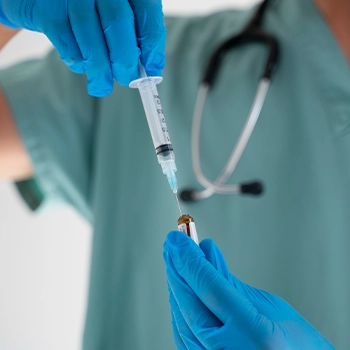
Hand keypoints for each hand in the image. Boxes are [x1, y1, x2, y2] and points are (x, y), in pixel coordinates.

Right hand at [0, 0, 164, 95]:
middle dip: (124, 61)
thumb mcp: (119, 10)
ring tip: (102, 86)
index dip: (151, 45)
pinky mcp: (48, 8)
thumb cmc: (93, 8)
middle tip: (127, 80)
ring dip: (100, 70)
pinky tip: (83, 67)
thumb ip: (135, 34)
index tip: (151, 71)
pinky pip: (67, 43)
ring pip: (90, 36)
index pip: (146, 11)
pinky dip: (77, 62)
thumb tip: (151, 68)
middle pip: (118, 23)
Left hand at [163, 231, 334, 349]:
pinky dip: (179, 309)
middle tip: (172, 244)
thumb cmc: (299, 347)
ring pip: (182, 319)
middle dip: (177, 268)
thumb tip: (206, 252)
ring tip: (174, 261)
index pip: (209, 287)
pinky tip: (178, 291)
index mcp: (254, 335)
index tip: (178, 239)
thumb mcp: (271, 306)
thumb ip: (231, 282)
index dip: (190, 258)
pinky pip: (184, 336)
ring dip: (175, 286)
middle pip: (190, 303)